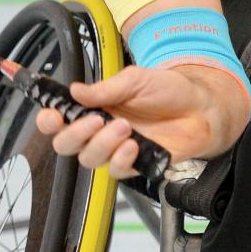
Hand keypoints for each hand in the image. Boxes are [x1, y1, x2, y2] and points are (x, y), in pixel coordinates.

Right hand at [34, 64, 247, 179]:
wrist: (201, 108)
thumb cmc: (169, 90)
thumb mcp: (136, 79)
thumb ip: (105, 88)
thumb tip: (75, 91)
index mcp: (94, 106)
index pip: (59, 118)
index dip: (49, 119)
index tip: (52, 114)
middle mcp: (99, 130)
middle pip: (65, 145)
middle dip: (74, 134)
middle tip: (95, 120)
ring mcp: (115, 149)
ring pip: (89, 159)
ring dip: (102, 143)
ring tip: (125, 127)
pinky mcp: (133, 165)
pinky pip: (114, 171)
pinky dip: (120, 159)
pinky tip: (134, 145)